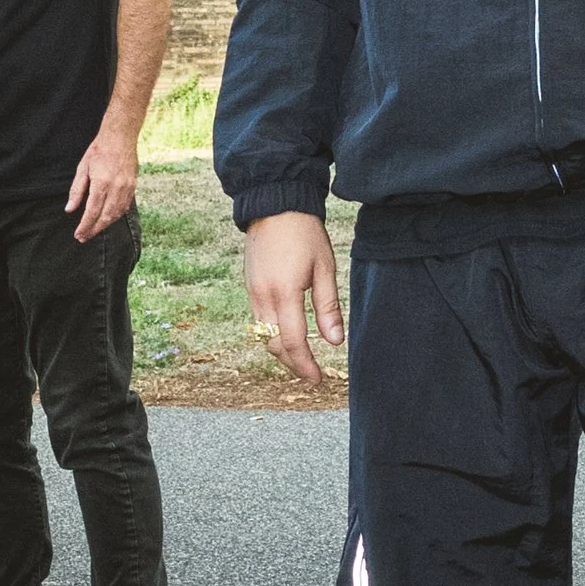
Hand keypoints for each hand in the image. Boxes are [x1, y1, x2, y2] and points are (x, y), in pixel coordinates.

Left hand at [65, 119, 139, 243]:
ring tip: (94, 230)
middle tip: (84, 237)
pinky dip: (115, 216)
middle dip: (94, 229)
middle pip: (105, 217)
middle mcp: (116, 188)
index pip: (92, 212)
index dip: (85, 226)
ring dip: (105, 225)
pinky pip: (125, 207)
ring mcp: (127, 188)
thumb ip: (77, 191)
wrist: (120, 138)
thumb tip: (69, 209)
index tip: (79, 235)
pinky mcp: (133, 186)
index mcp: (102, 183)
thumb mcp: (82, 168)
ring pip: (116, 214)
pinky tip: (108, 219)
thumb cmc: (99, 151)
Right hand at [245, 212, 341, 388]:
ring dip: (280, 352)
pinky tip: (286, 337)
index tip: (317, 379)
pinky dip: (271, 335)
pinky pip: (259, 322)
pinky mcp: (249, 287)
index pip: (292, 341)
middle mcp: (263, 297)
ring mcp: (252, 292)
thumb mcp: (324, 269)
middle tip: (311, 375)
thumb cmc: (305, 234)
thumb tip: (334, 342)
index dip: (304, 365)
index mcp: (284, 292)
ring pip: (263, 336)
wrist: (275, 206)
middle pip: (273, 345)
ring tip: (300, 361)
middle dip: (292, 364)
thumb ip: (328, 308)